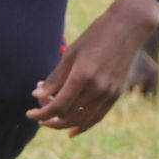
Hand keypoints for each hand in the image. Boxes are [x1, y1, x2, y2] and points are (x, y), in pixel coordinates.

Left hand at [27, 0, 158, 135]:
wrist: (128, 28)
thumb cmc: (96, 35)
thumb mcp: (71, 53)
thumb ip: (55, 77)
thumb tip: (37, 96)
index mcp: (83, 75)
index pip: (58, 106)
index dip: (41, 113)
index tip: (29, 114)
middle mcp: (98, 88)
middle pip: (68, 115)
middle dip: (49, 117)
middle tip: (38, 113)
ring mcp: (109, 93)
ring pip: (82, 120)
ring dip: (64, 125)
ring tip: (51, 122)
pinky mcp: (116, 94)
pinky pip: (97, 117)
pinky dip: (83, 126)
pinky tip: (72, 131)